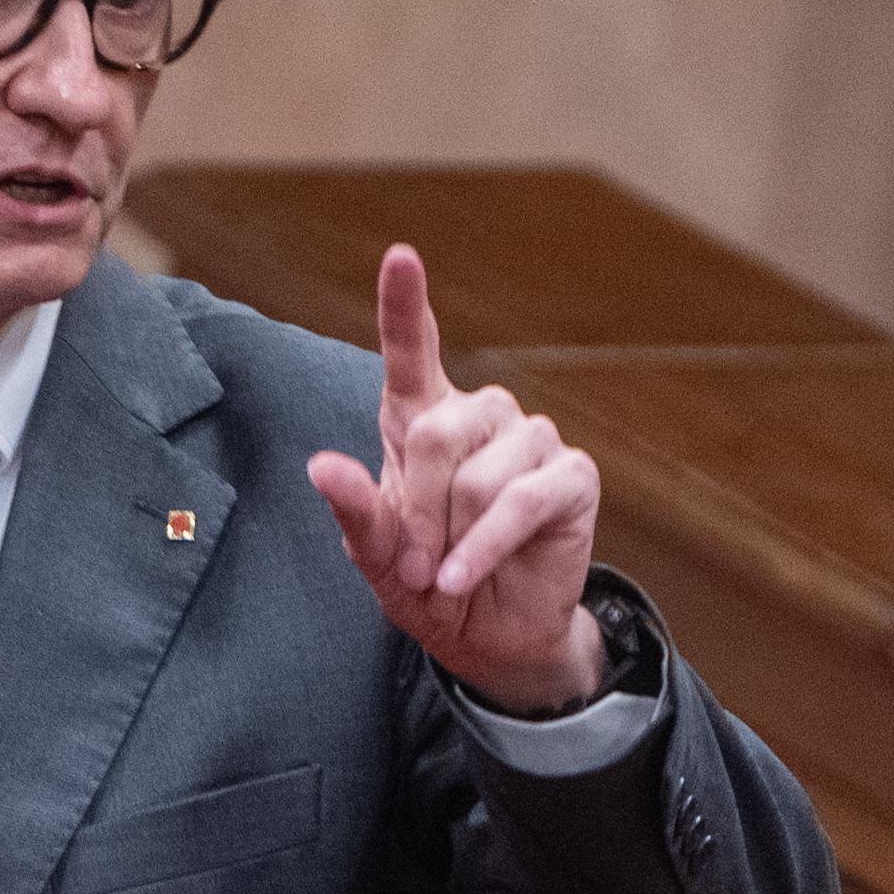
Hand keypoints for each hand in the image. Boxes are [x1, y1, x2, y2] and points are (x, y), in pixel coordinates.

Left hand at [311, 244, 608, 712]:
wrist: (491, 637)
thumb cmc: (430, 585)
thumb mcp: (380, 559)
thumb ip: (356, 513)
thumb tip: (321, 467)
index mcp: (422, 420)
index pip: (412, 351)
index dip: (405, 304)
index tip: (401, 256)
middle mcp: (480, 417)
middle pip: (437, 433)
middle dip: (419, 510)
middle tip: (414, 565)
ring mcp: (532, 440)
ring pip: (481, 475)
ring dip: (455, 536)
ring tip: (448, 573)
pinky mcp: (572, 476)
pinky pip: (523, 500)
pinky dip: (486, 545)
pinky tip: (464, 576)